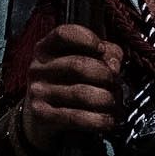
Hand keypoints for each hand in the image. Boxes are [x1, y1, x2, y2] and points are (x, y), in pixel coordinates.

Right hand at [20, 23, 123, 150]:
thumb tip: (115, 63)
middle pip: (78, 65)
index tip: (102, 49)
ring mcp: (37, 92)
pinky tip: (108, 121)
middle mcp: (38, 68)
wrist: (39, 121)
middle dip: (106, 75)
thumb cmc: (65, 86)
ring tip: (114, 104)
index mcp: (46, 49)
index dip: (86, 38)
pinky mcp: (41, 116)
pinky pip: (76, 117)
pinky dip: (98, 120)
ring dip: (106, 100)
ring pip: (81, 93)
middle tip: (117, 85)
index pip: (63, 34)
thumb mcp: (79, 64)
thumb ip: (101, 56)